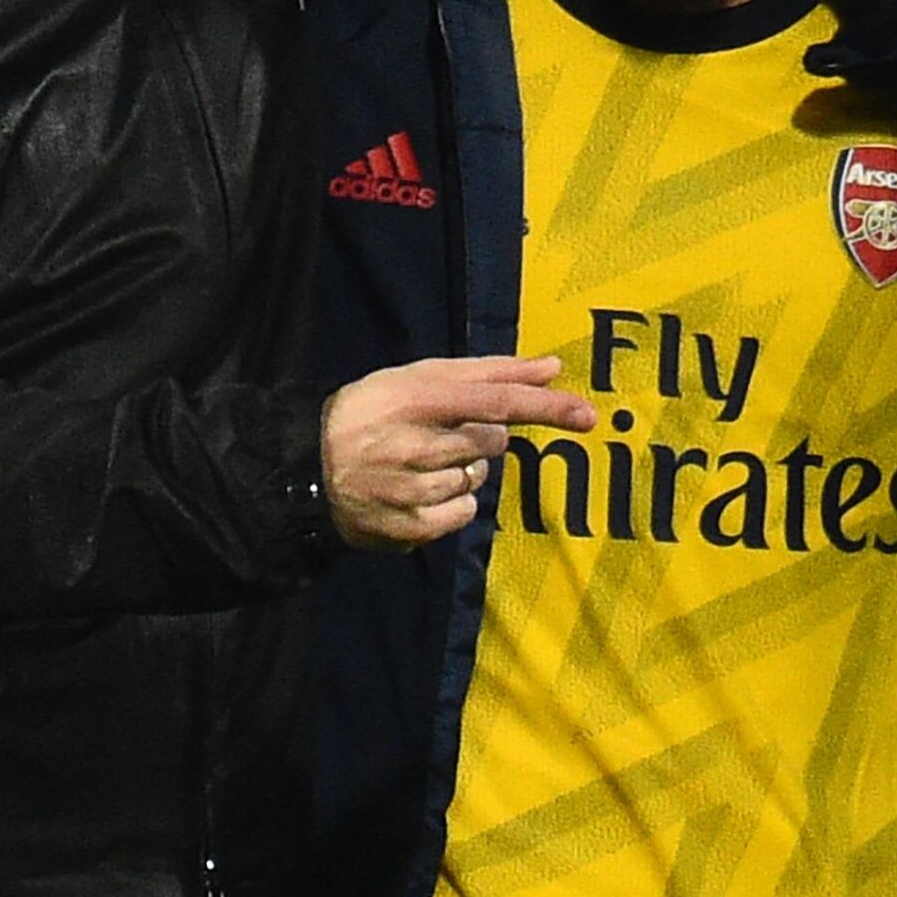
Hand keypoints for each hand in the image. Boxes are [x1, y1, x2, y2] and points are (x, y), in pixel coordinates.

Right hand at [323, 355, 596, 550]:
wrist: (308, 465)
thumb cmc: (375, 410)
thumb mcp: (421, 378)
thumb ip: (490, 371)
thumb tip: (552, 367)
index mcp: (416, 399)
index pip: (496, 402)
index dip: (545, 408)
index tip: (588, 414)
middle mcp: (414, 446)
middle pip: (490, 443)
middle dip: (480, 437)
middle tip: (440, 434)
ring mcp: (410, 491)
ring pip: (478, 480)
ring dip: (464, 470)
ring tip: (420, 462)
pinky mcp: (408, 529)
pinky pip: (463, 514)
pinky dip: (454, 503)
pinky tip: (420, 491)